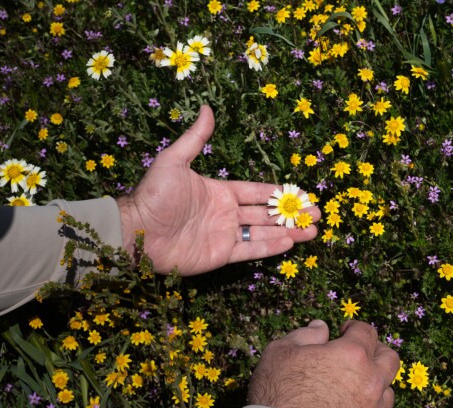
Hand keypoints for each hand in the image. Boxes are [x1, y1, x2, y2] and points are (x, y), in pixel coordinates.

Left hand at [117, 105, 320, 275]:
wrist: (136, 232)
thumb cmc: (154, 196)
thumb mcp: (174, 160)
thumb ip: (196, 138)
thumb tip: (206, 107)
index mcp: (218, 191)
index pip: (255, 191)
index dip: (278, 192)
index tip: (301, 193)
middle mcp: (224, 213)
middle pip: (264, 213)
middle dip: (290, 213)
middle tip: (316, 213)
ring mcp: (223, 235)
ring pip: (263, 232)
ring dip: (288, 231)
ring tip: (313, 230)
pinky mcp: (220, 255)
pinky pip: (250, 249)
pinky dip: (271, 247)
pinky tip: (291, 242)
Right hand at [248, 320, 398, 407]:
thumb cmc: (277, 395)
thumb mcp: (280, 352)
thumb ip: (305, 335)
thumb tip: (322, 328)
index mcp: (353, 356)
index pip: (366, 332)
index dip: (354, 328)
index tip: (344, 332)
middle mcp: (371, 384)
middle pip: (390, 360)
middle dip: (377, 353)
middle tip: (359, 356)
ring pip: (387, 395)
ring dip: (374, 388)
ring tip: (352, 390)